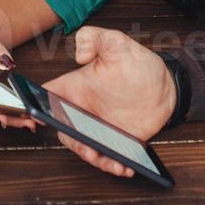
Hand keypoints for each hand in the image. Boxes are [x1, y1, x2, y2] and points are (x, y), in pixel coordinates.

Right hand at [43, 26, 173, 177]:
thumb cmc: (138, 64)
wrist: (166, 86)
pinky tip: (125, 166)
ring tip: (112, 162)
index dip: (38, 105)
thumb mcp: (118, 43)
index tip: (39, 116)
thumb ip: (96, 38)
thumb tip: (80, 53)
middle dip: (74, 142)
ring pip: (85, 148)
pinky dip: (113, 165)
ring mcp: (99, 128)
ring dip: (94, 158)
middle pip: (65, 130)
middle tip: (87, 146)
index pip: (49, 96)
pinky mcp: (116, 142)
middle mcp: (84, 110)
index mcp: (76, 87)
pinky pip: (108, 157)